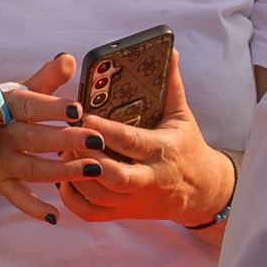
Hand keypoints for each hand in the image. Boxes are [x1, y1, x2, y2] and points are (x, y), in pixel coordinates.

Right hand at [0, 54, 118, 223]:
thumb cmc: (2, 112)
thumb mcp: (20, 91)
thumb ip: (46, 78)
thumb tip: (69, 58)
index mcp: (6, 106)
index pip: (31, 105)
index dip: (53, 107)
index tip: (79, 108)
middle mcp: (1, 134)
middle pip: (33, 138)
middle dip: (65, 140)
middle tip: (96, 140)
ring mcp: (0, 162)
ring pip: (30, 169)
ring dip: (60, 172)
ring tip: (92, 169)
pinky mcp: (0, 184)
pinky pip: (17, 198)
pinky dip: (34, 208)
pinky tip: (56, 216)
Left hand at [55, 51, 232, 228]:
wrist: (203, 193)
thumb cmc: (188, 147)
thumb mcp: (182, 116)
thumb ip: (172, 85)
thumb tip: (171, 52)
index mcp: (163, 150)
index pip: (130, 140)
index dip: (103, 130)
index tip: (81, 115)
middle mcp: (150, 179)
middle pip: (115, 176)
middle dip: (88, 158)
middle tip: (67, 137)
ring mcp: (137, 200)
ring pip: (100, 196)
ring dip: (76, 176)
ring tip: (63, 152)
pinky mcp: (127, 213)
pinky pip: (94, 214)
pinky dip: (74, 199)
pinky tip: (65, 179)